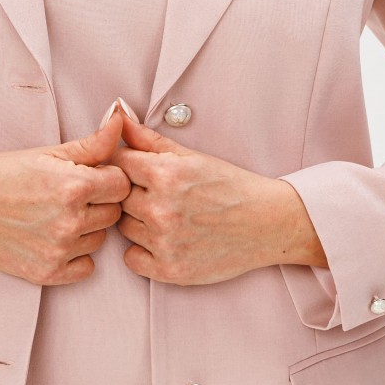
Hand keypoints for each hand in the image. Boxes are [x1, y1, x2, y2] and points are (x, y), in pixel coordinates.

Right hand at [0, 112, 131, 285]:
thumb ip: (94, 143)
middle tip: (68, 196)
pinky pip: (86, 268)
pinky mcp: (47, 272)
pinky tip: (54, 238)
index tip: (89, 177)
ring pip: (100, 240)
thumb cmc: (4, 173)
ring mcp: (58, 250)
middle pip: (114, 214)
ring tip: (55, 215)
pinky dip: (75, 256)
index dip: (108, 178)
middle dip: (98, 203)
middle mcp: (70, 221)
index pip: (122, 185)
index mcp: (74, 186)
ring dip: (86, 229)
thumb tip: (121, 120)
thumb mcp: (50, 152)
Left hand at [108, 113, 325, 284]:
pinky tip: (164, 240)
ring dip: (137, 222)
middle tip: (160, 196)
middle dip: (133, 193)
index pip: (118, 162)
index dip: (127, 165)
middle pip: (118, 197)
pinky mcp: (169, 270)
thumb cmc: (230, 187)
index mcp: (166, 174)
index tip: (141, 171)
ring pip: (123, 227)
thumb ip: (148, 139)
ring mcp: (165, 242)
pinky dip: (142, 252)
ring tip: (167, 217)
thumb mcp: (191, 156)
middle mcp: (162, 209)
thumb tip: (116, 115)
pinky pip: (131, 259)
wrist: (267, 224)